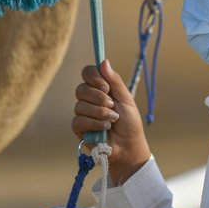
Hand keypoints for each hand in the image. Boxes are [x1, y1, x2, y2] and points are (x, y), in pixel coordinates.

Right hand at [72, 60, 151, 184]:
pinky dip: (94, 123)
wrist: (129, 145)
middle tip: (112, 105)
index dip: (93, 76)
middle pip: (81, 88)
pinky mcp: (79, 127)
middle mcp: (89, 98)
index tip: (106, 86)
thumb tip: (104, 61)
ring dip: (100, 113)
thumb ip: (114, 81)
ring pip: (80, 105)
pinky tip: (105, 128)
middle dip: (98, 97)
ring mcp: (82, 112)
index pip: (87, 72)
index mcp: (100, 88)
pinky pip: (79, 120)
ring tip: (113, 120)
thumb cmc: (129, 122)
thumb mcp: (125, 98)